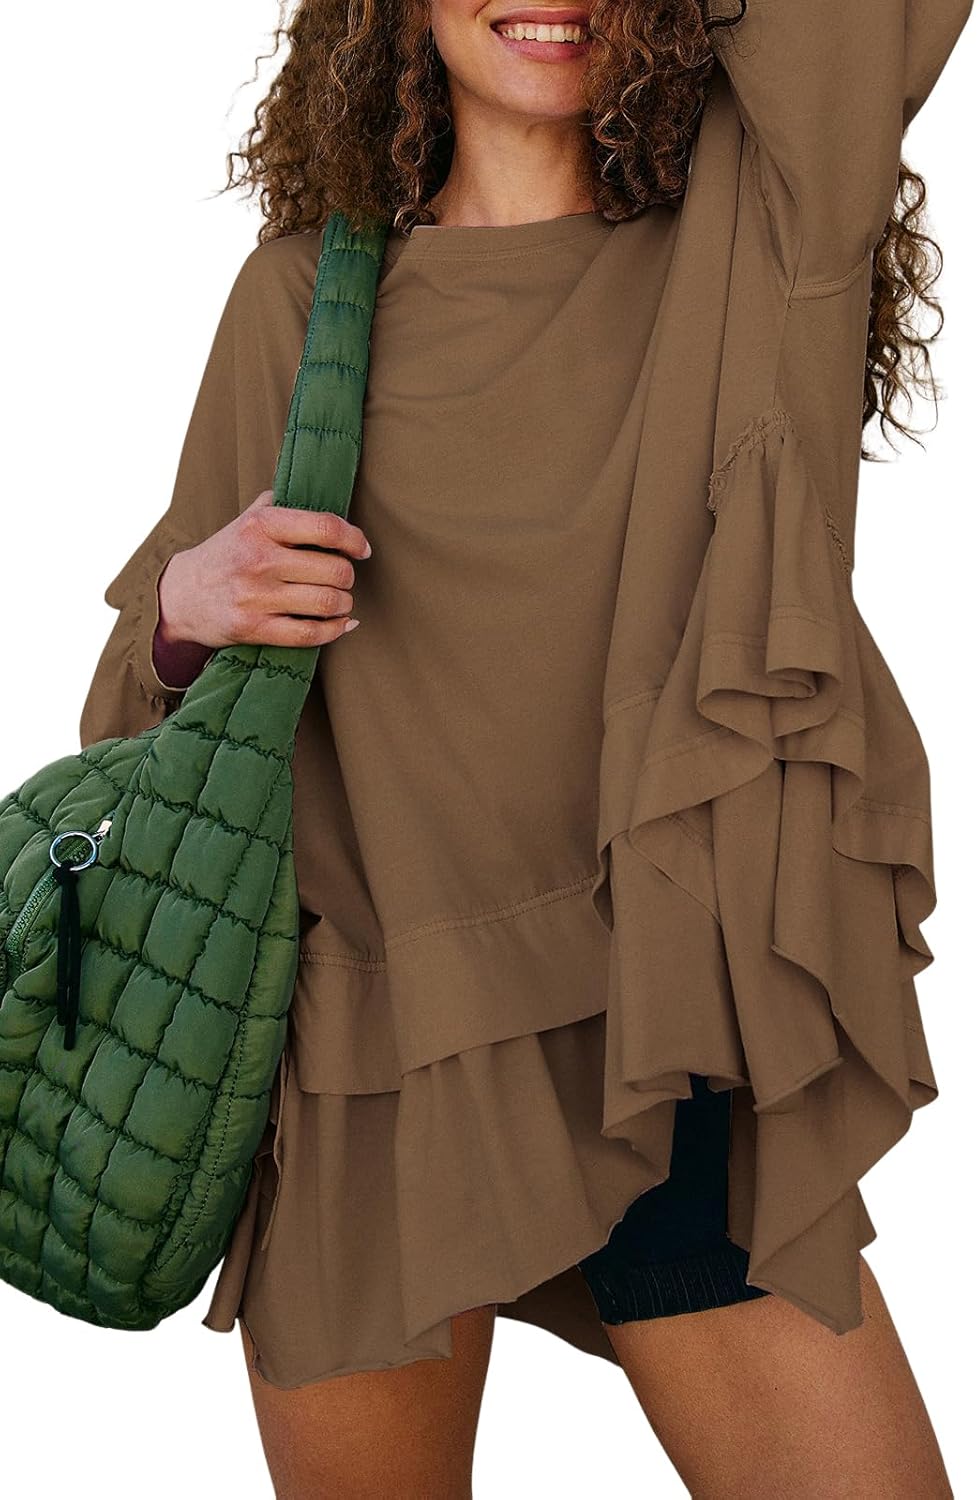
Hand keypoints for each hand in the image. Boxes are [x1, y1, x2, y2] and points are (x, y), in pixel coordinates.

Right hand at [155, 490, 371, 660]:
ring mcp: (256, 596)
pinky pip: (309, 634)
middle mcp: (258, 559)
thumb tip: (321, 490)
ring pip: (327, 603)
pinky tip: (341, 624)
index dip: (354, 539)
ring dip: (344, 604)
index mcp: (260, 525)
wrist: (180, 595)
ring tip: (340, 600)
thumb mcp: (246, 519)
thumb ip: (281, 504)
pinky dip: (334, 630)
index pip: (325, 528)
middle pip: (334, 570)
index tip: (361, 549)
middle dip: (348, 576)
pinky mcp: (254, 629)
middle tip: (343, 578)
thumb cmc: (224, 554)